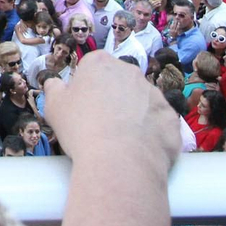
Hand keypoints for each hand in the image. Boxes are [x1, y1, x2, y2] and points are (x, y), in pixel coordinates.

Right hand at [44, 52, 177, 174]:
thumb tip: (55, 83)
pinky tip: (139, 150)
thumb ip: (54, 89)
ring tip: (121, 141)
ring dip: (134, 115)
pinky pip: (159, 123)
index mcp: (101, 64)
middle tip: (101, 123)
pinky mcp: (171, 118)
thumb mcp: (54, 107)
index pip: (93, 66)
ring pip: (142, 102)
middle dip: (113, 97)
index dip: (86, 86)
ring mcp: (155, 95)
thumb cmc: (81, 129)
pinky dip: (152, 133)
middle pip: (120, 82)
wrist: (119, 162)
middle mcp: (131, 72)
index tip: (83, 106)